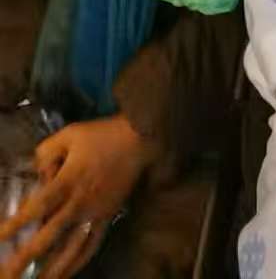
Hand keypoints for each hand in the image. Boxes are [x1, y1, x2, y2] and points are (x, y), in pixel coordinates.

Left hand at [0, 115, 153, 278]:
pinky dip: (77, 264)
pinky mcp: (107, 218)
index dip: (16, 223)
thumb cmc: (103, 135)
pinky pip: (91, 246)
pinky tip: (64, 275)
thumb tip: (34, 171)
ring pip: (70, 249)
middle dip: (25, 257)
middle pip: (49, 236)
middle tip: (6, 275)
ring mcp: (95, 214)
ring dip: (51, 269)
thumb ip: (46, 151)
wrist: (140, 139)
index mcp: (69, 180)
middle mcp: (79, 203)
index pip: (38, 206)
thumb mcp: (70, 134)